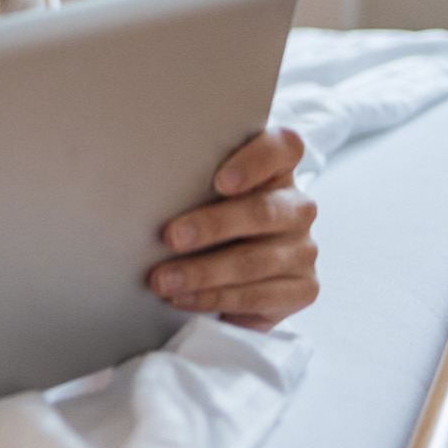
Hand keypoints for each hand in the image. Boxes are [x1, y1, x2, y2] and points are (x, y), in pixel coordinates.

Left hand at [149, 128, 318, 329]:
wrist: (228, 278)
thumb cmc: (206, 221)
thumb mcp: (200, 197)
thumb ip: (190, 184)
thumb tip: (144, 189)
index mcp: (277, 171)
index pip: (284, 148)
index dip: (256, 161)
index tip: (220, 181)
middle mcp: (297, 207)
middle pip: (263, 211)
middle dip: (212, 226)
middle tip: (171, 237)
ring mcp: (303, 249)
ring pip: (255, 260)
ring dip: (202, 272)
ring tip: (163, 280)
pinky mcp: (302, 289)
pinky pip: (257, 296)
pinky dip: (214, 299)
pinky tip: (184, 299)